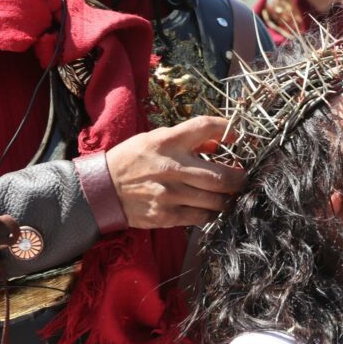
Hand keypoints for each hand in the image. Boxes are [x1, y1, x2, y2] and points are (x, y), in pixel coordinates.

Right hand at [105, 116, 245, 228]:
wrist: (100, 190)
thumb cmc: (130, 161)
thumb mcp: (153, 139)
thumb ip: (185, 139)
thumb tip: (216, 144)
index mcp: (167, 142)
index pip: (205, 127)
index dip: (227, 129)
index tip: (236, 136)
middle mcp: (171, 167)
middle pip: (222, 176)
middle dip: (239, 178)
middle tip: (242, 177)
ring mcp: (170, 194)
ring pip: (216, 200)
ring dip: (227, 197)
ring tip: (227, 194)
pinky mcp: (166, 215)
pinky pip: (202, 217)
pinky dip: (211, 212)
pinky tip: (209, 207)